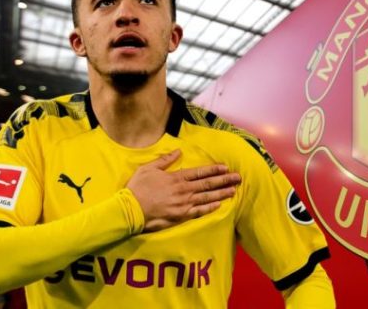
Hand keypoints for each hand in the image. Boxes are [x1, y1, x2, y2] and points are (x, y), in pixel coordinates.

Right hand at [126, 150, 241, 231]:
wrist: (129, 211)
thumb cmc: (137, 188)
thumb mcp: (148, 168)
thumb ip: (165, 160)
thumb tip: (178, 151)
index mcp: (176, 178)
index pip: (199, 172)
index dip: (214, 170)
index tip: (226, 167)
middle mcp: (183, 190)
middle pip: (208, 184)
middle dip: (224, 180)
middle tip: (238, 178)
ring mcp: (183, 204)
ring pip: (207, 198)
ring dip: (221, 193)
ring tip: (233, 190)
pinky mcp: (180, 216)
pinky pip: (198, 212)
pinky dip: (209, 208)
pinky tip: (219, 205)